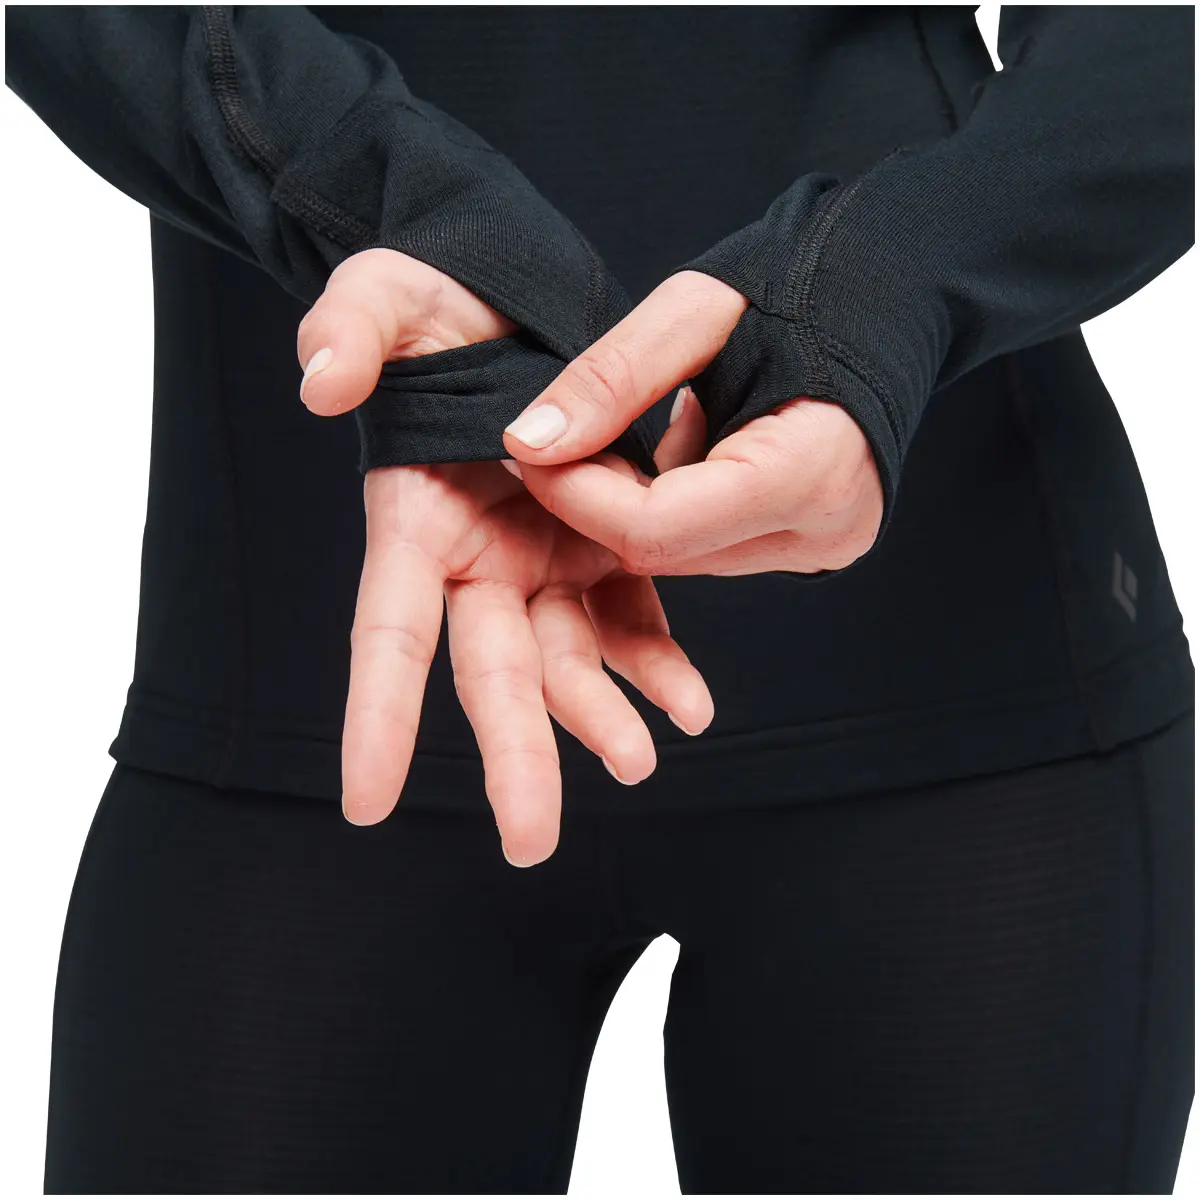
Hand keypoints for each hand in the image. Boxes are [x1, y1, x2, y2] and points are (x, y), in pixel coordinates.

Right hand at [298, 250, 712, 864]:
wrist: (510, 299)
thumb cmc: (436, 301)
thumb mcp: (385, 297)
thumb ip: (349, 334)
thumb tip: (321, 385)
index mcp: (415, 521)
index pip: (386, 633)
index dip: (377, 715)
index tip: (365, 802)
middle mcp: (477, 560)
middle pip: (489, 674)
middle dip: (512, 756)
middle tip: (529, 845)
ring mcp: (542, 558)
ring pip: (567, 659)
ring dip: (599, 714)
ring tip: (641, 760)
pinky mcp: (600, 543)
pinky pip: (630, 614)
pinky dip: (657, 659)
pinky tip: (690, 706)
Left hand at [500, 271, 883, 575]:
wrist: (893, 292)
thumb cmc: (807, 284)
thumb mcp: (695, 310)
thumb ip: (610, 380)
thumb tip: (528, 444)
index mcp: (808, 472)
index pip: (656, 530)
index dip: (576, 496)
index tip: (531, 449)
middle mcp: (822, 531)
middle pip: (664, 551)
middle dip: (597, 500)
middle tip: (571, 432)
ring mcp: (822, 547)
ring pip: (681, 556)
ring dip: (634, 504)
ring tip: (643, 429)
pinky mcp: (811, 546)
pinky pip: (709, 546)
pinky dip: (672, 507)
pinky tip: (683, 448)